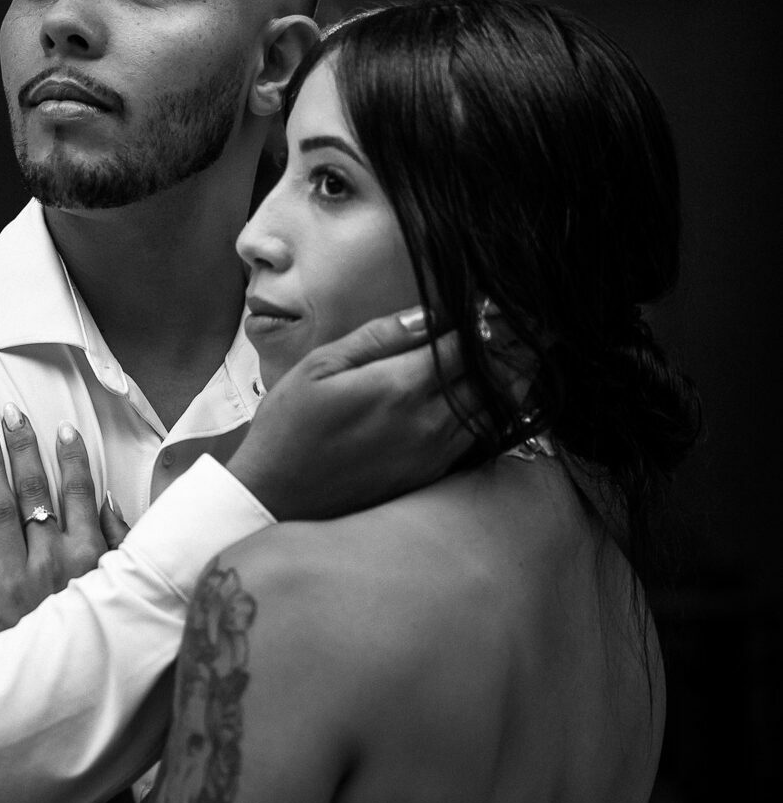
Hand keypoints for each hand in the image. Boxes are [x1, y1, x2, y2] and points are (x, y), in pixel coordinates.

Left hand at [0, 404, 128, 639]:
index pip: (79, 495)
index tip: (61, 428)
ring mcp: (16, 581)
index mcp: (89, 558)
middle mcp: (52, 563)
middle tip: (11, 412)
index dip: (70, 458)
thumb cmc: (91, 639)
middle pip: (36, 493)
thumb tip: (108, 502)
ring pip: (1, 512)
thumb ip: (121, 547)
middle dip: (24, 449)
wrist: (56, 695)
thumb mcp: (120, 592)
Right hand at [227, 306, 519, 520]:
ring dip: (509, 383)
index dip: (487, 323)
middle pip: (490, 379)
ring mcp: (431, 453)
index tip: (496, 305)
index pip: (464, 346)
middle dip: (510, 350)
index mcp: (398, 386)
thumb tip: (429, 315)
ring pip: (491, 411)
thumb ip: (378, 338)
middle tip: (526, 329)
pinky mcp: (429, 475)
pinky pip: (476, 440)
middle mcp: (425, 421)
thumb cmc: (289, 427)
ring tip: (520, 358)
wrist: (276, 496)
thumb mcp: (320, 367)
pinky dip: (492, 415)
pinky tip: (492, 399)